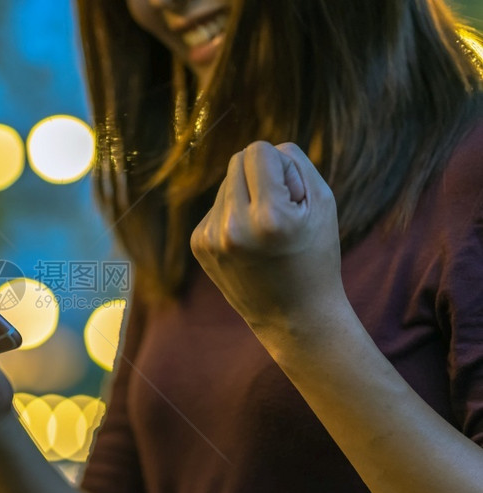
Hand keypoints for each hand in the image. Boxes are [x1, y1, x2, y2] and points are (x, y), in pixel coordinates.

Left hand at [190, 141, 345, 332]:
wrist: (294, 316)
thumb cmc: (315, 255)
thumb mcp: (321, 202)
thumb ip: (292, 161)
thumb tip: (257, 150)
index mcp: (269, 217)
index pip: (259, 150)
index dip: (281, 166)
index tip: (292, 196)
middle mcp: (234, 228)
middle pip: (237, 161)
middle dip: (260, 176)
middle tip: (280, 213)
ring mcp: (210, 238)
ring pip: (225, 184)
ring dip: (246, 197)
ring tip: (265, 232)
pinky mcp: (198, 245)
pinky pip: (215, 206)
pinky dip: (232, 216)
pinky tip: (247, 244)